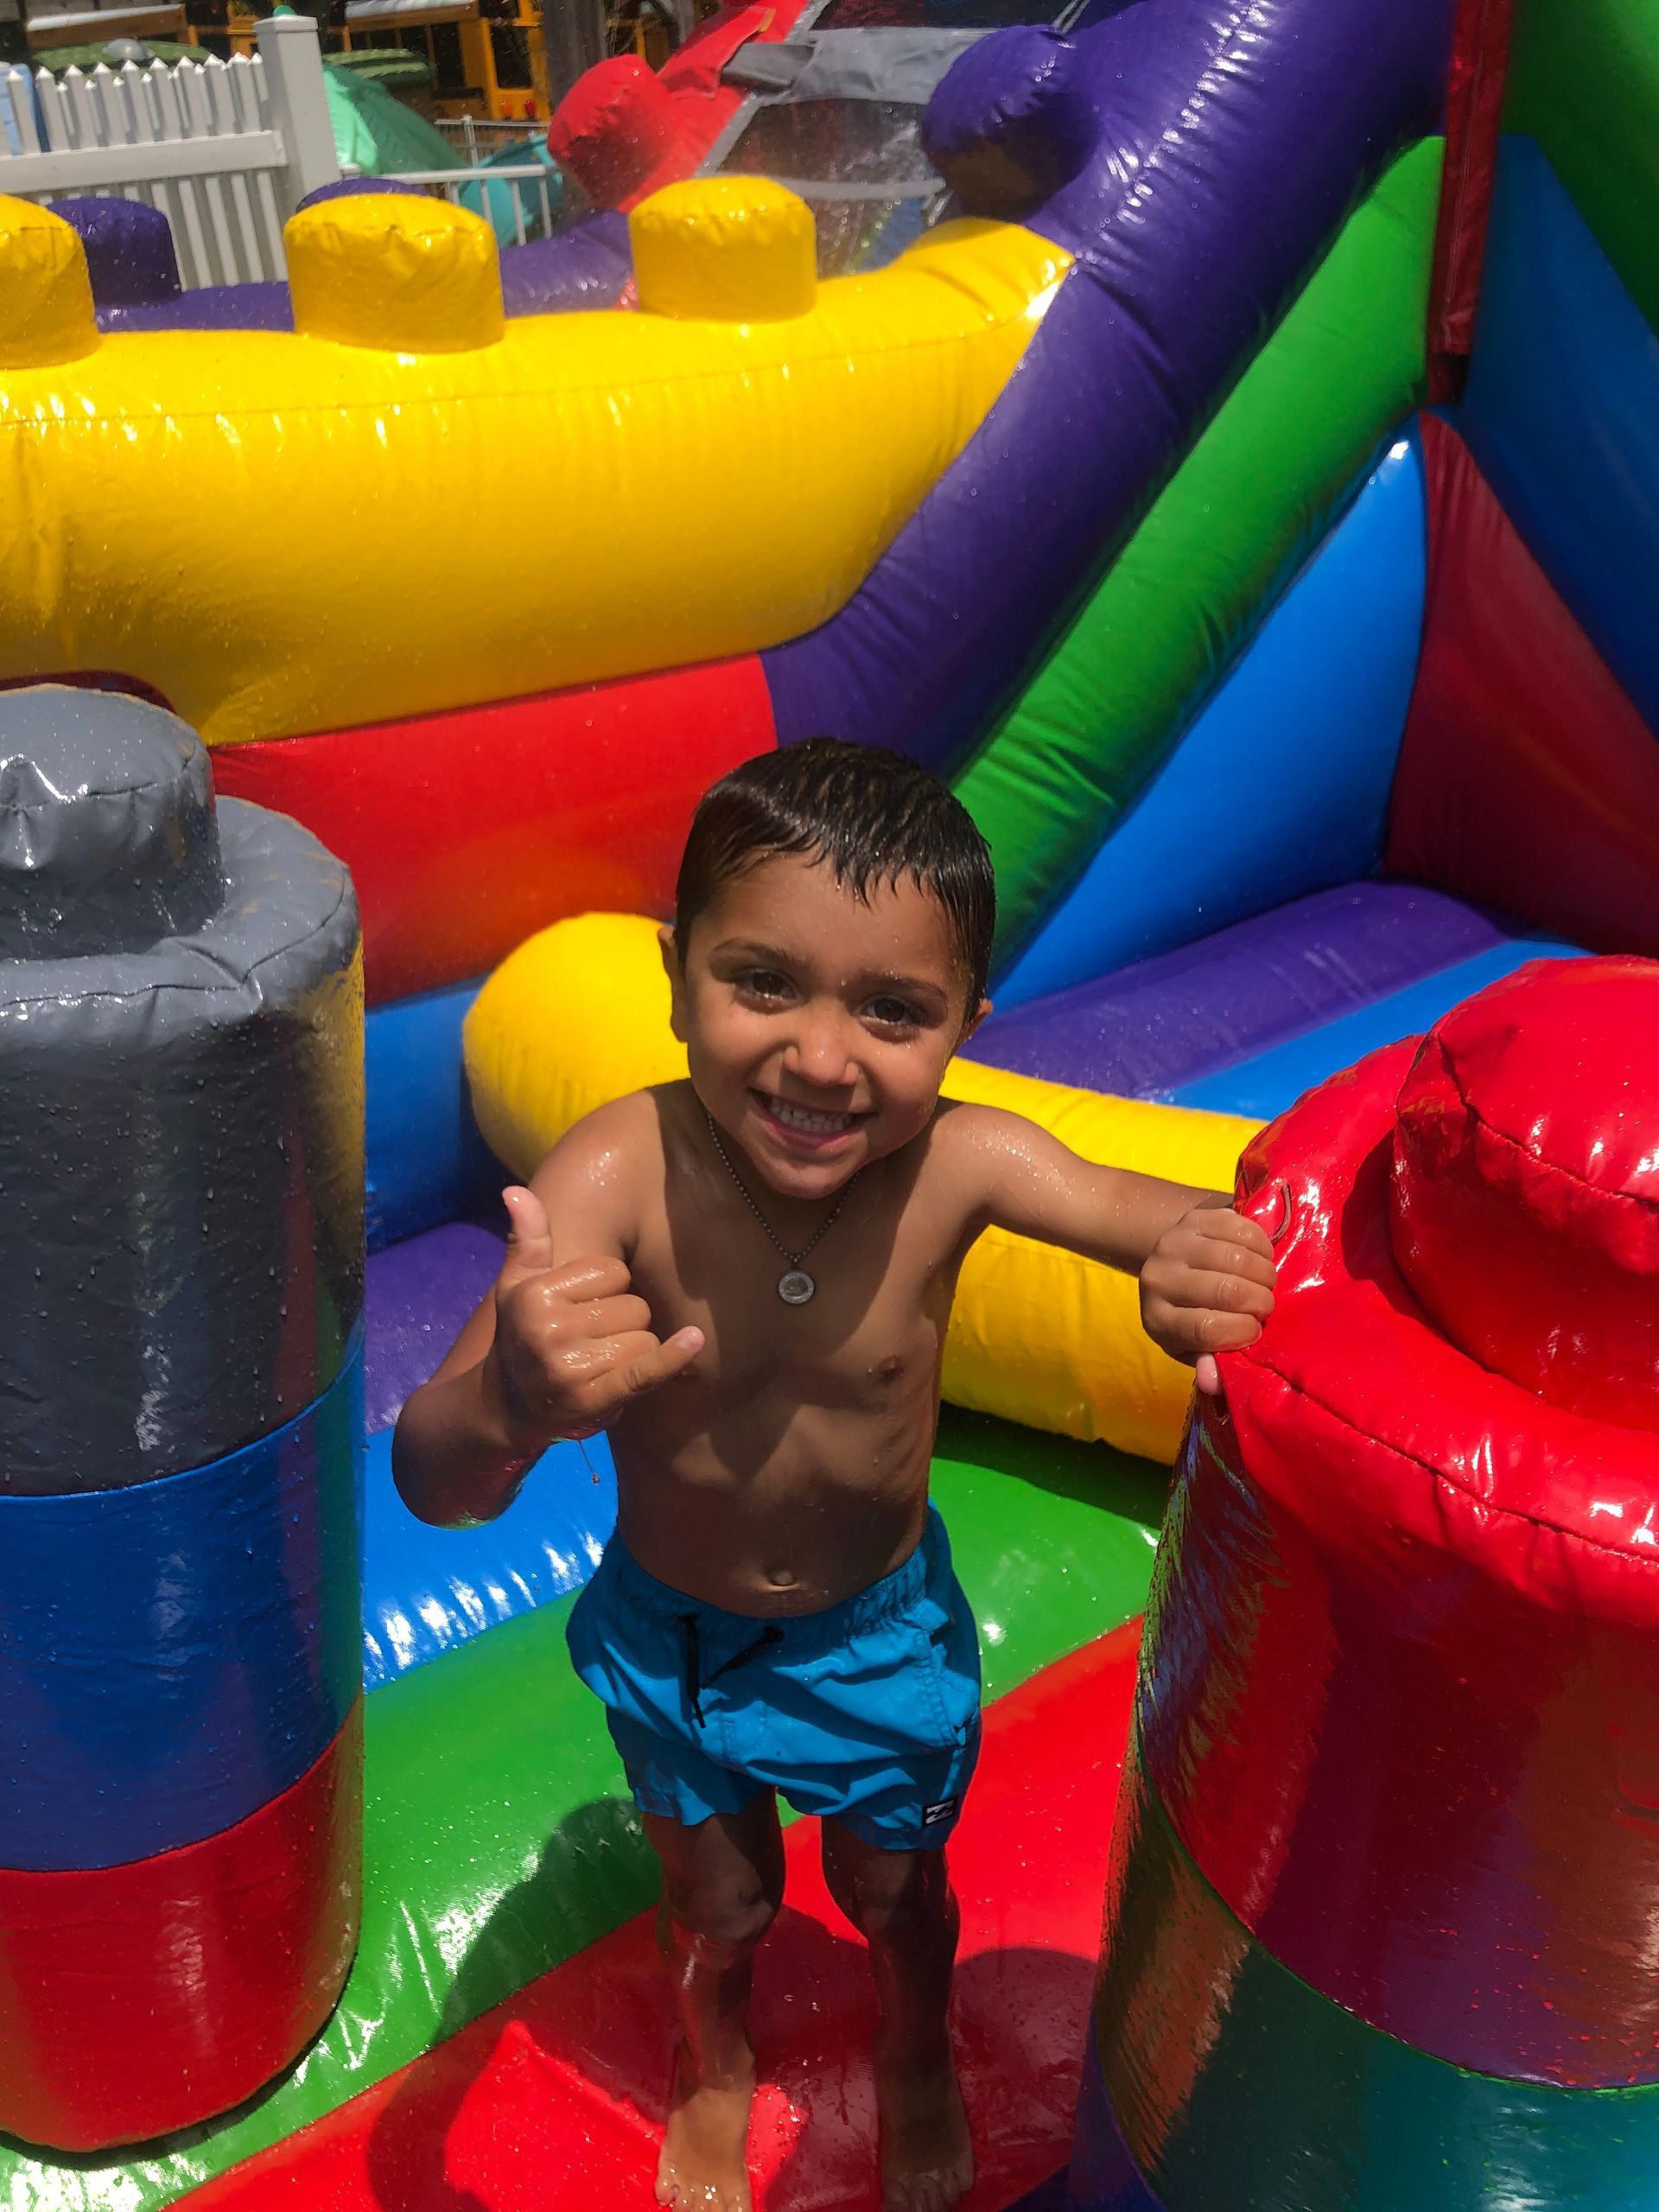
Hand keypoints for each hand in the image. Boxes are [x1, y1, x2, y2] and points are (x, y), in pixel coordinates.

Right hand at [482, 1186, 703, 1451]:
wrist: (506, 1407)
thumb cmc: (520, 1334)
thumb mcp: (516, 1284)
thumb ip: (527, 1237)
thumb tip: (515, 1190)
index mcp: (536, 1293)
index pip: (613, 1272)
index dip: (608, 1288)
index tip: (580, 1308)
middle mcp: (551, 1329)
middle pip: (634, 1306)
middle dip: (622, 1321)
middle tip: (588, 1341)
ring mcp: (571, 1367)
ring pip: (645, 1338)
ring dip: (634, 1350)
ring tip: (597, 1362)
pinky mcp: (594, 1398)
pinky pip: (645, 1370)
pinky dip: (672, 1358)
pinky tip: (694, 1340)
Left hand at [1139, 1199, 1275, 1397]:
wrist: (1175, 1261)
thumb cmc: (1191, 1313)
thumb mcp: (1193, 1345)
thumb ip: (1208, 1362)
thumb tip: (1215, 1382)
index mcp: (1158, 1319)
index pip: (1206, 1329)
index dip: (1241, 1331)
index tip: (1256, 1330)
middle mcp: (1158, 1279)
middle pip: (1224, 1290)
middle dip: (1259, 1301)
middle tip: (1266, 1305)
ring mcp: (1174, 1243)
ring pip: (1236, 1257)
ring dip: (1265, 1273)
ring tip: (1267, 1283)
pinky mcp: (1192, 1218)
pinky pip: (1239, 1228)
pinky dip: (1261, 1245)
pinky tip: (1262, 1257)